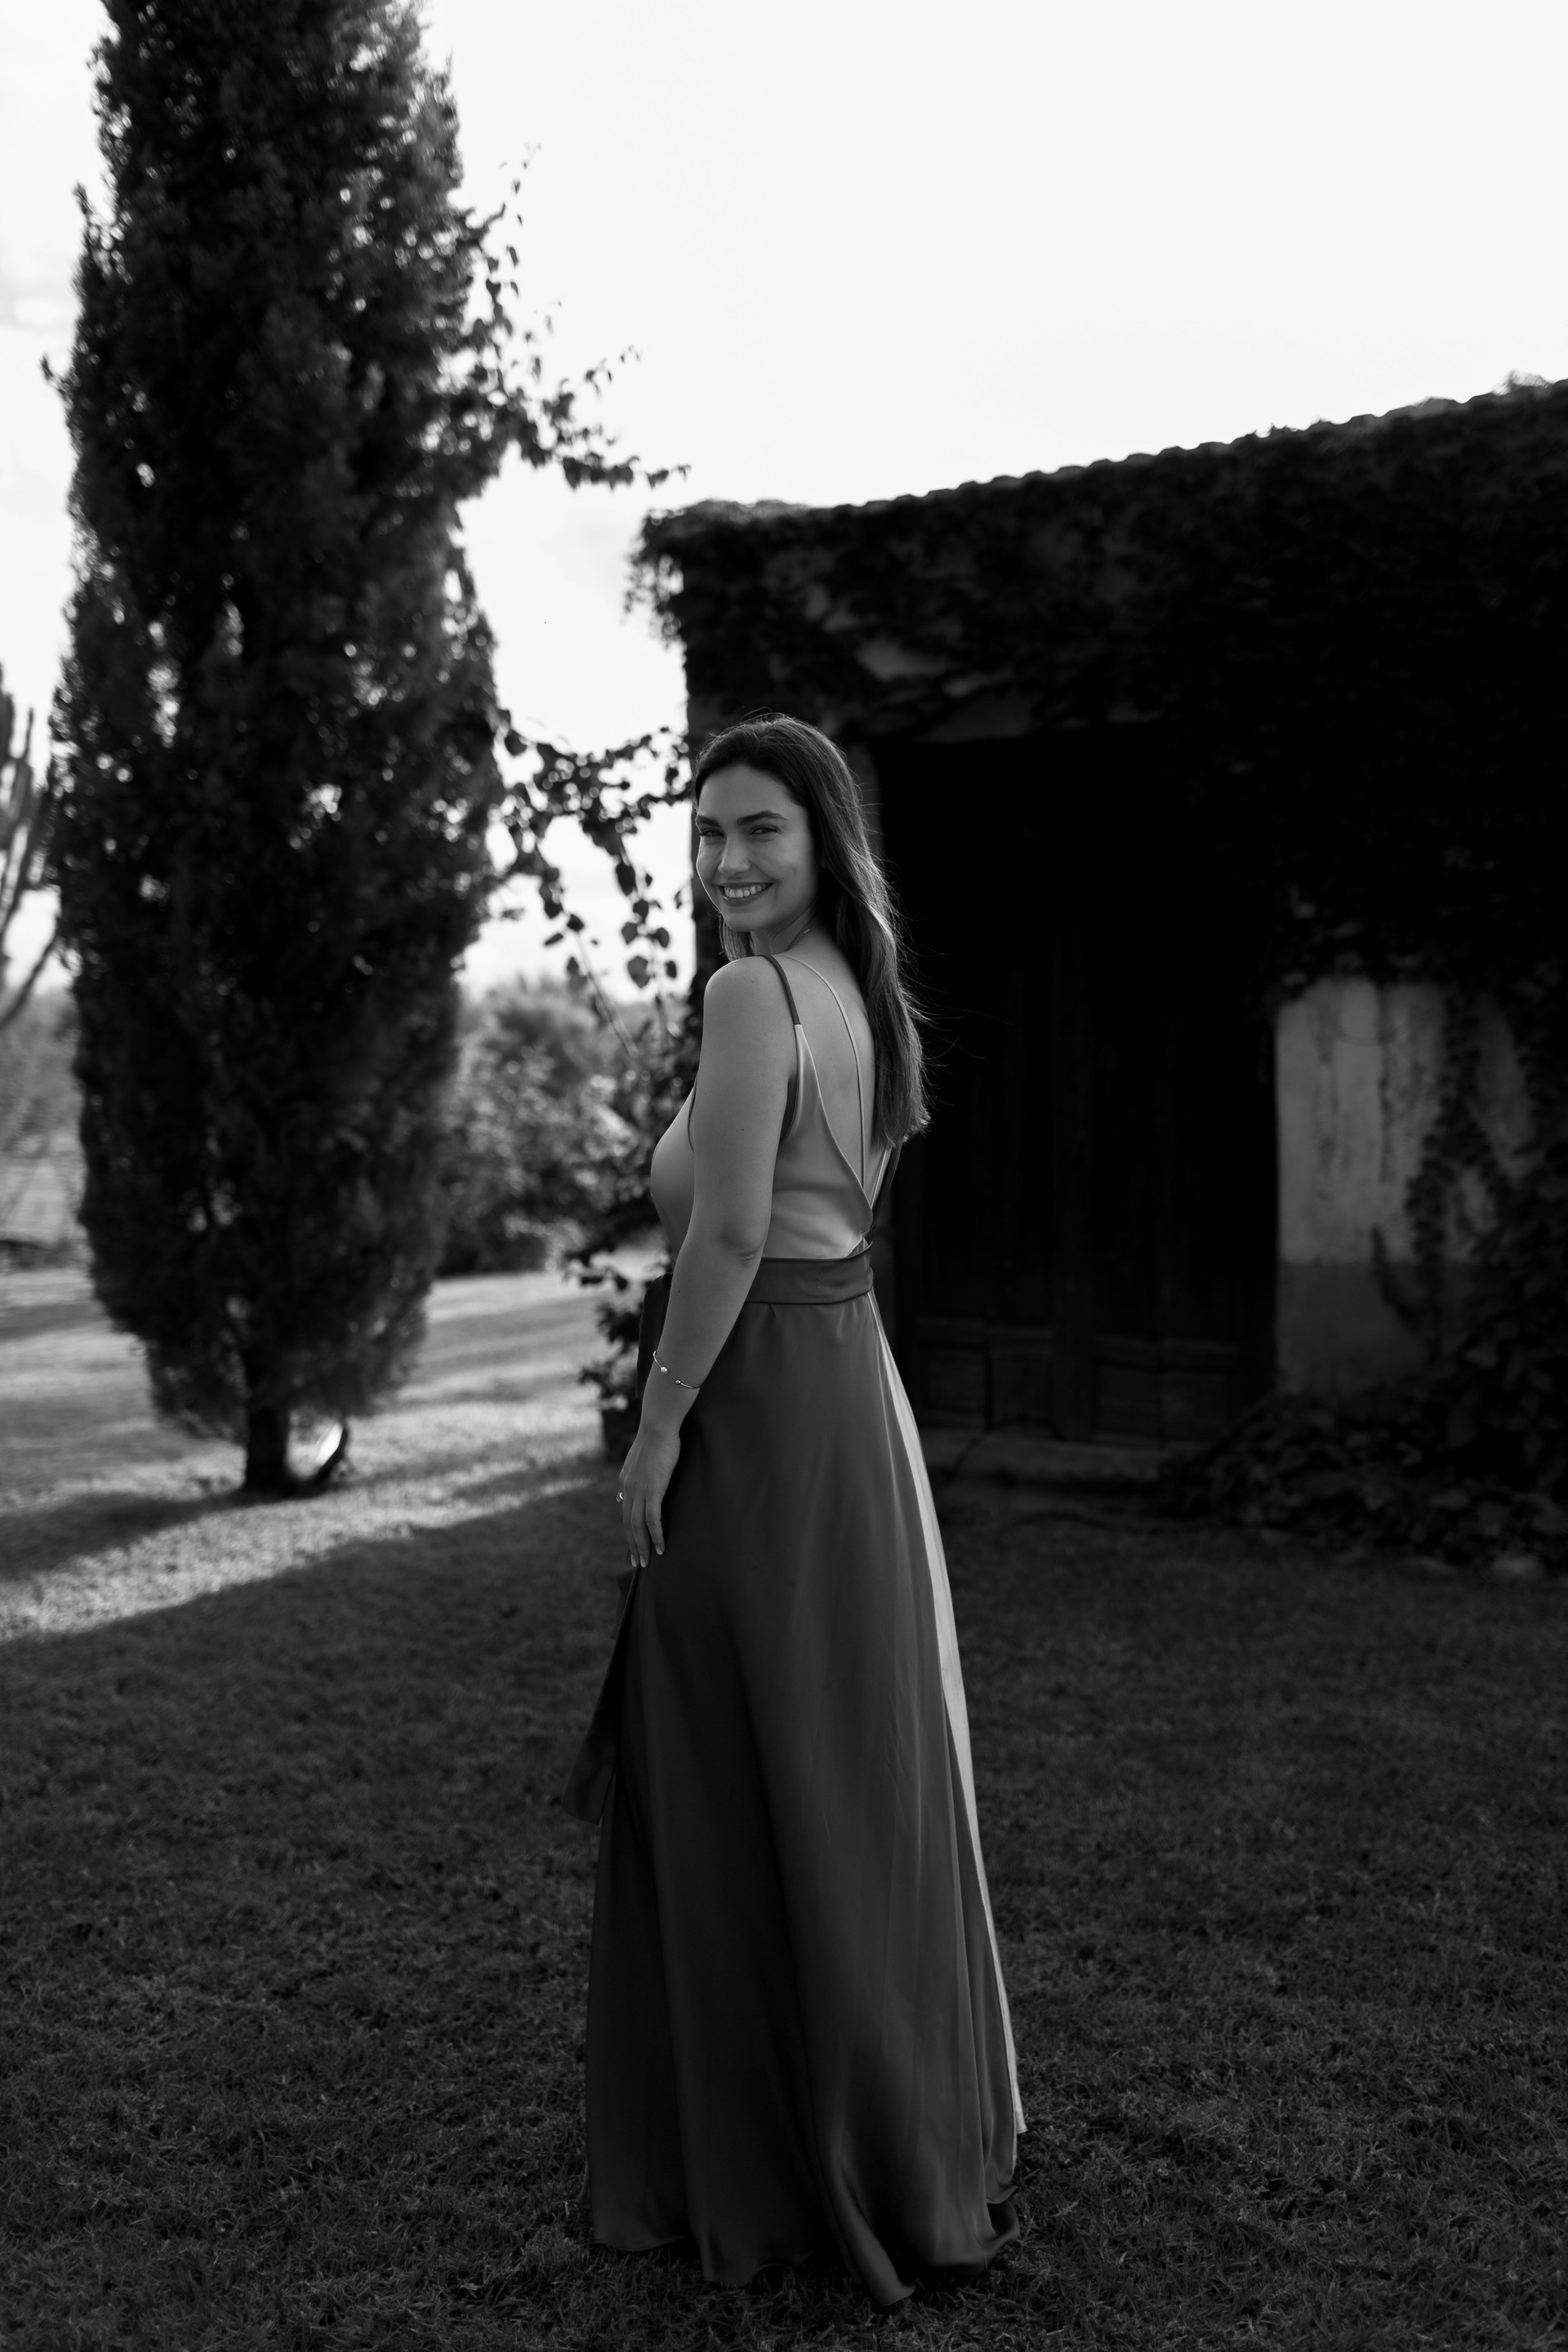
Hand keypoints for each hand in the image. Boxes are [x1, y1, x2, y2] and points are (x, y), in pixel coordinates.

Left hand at [619, 1416, 680, 1568]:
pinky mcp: (653, 1490)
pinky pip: (652, 1519)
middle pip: (628, 1524)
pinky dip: (656, 1536)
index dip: (629, 1531)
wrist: (658, 1426)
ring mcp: (639, 1490)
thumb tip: (631, 1486)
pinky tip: (661, 1547)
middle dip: (633, 1545)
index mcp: (625, 1482)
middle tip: (638, 1561)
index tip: (633, 1544)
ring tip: (648, 1561)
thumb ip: (637, 1473)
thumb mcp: (642, 1458)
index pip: (625, 1512)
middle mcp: (628, 1489)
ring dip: (642, 1546)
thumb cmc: (656, 1438)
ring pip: (637, 1526)